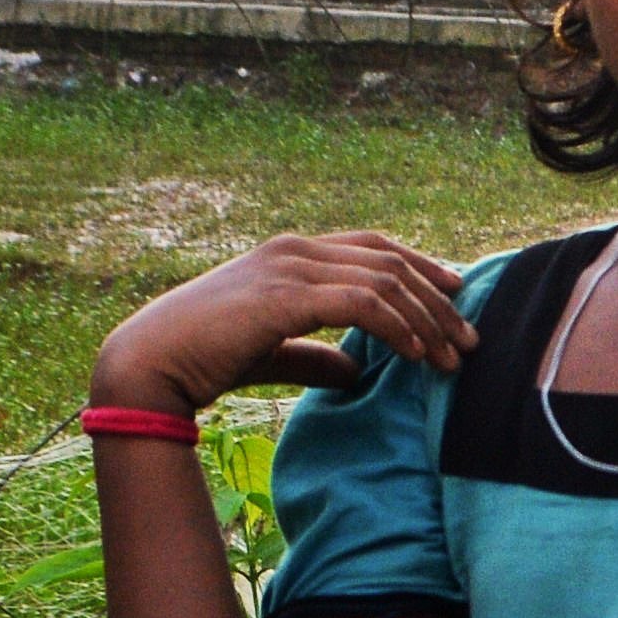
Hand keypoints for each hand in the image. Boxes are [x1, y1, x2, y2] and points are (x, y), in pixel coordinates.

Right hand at [92, 231, 473, 415]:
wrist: (149, 362)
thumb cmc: (202, 358)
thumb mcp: (272, 352)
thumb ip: (314, 353)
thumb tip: (355, 368)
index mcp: (291, 254)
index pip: (373, 248)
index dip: (420, 268)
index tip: (456, 297)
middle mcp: (294, 250)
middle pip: (389, 260)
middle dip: (437, 299)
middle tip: (468, 338)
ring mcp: (289, 268)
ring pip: (383, 280)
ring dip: (426, 319)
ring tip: (450, 357)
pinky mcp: (285, 296)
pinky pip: (361, 304)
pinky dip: (397, 327)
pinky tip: (415, 354)